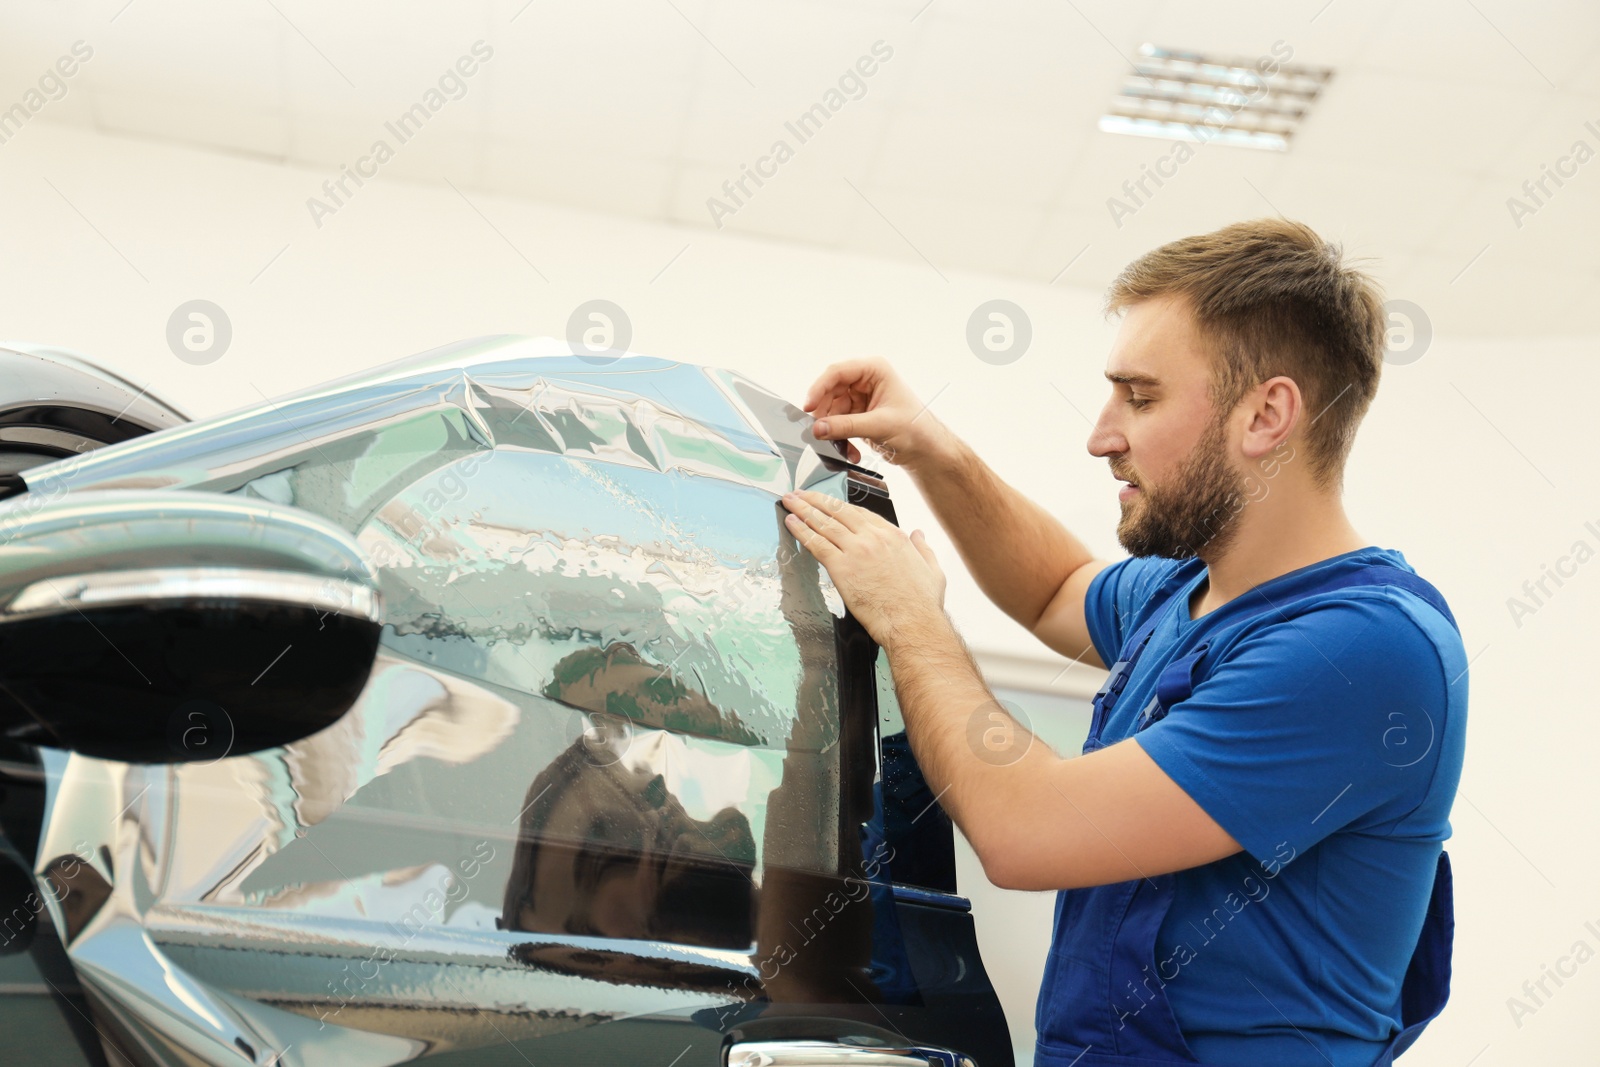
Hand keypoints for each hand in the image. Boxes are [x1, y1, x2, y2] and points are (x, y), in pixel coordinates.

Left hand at [780, 489, 945, 645]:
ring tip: (790, 500)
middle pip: (839, 511)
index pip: (861, 513)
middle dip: (816, 499)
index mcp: (893, 536)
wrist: (912, 622)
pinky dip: (801, 531)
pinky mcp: (841, 568)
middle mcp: (873, 538)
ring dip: (804, 509)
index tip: (830, 503)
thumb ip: (924, 548)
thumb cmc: (921, 603)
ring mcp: (856, 550)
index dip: (841, 506)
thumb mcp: (932, 569)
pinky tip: (791, 522)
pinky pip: (816, 544)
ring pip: (824, 523)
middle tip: (800, 493)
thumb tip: (919, 535)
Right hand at [802, 358, 944, 469]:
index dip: (819, 388)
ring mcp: (860, 398)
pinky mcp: (857, 415)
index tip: (808, 406)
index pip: (838, 372)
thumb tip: (818, 428)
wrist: (926, 451)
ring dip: (833, 431)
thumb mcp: (880, 425)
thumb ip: (847, 426)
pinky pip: (837, 424)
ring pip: (831, 410)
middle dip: (825, 414)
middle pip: (830, 392)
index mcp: (875, 370)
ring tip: (841, 447)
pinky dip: (840, 439)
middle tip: (818, 432)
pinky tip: (850, 452)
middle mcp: (865, 380)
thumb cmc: (916, 429)